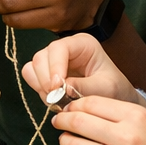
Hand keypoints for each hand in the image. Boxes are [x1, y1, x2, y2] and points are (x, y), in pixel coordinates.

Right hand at [22, 34, 144, 107]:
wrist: (114, 99)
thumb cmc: (114, 89)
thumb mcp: (106, 88)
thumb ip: (85, 87)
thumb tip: (63, 88)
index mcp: (82, 44)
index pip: (59, 48)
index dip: (54, 66)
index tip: (57, 88)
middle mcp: (65, 48)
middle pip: (41, 57)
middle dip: (46, 79)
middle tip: (55, 98)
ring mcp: (53, 60)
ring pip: (33, 67)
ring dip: (41, 86)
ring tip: (57, 100)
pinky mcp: (46, 73)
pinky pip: (31, 77)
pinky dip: (38, 89)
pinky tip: (53, 98)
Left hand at [50, 95, 145, 144]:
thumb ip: (118, 114)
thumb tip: (81, 108)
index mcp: (136, 116)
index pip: (90, 102)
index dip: (74, 104)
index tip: (68, 108)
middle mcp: (126, 138)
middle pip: (78, 122)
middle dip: (62, 120)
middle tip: (59, 122)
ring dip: (66, 142)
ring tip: (69, 141)